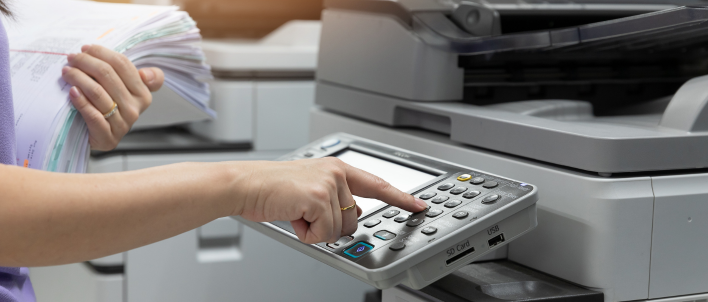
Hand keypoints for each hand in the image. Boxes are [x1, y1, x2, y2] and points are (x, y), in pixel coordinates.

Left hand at [61, 44, 164, 150]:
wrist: (96, 137)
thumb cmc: (108, 108)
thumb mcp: (126, 90)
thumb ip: (138, 77)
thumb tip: (146, 74)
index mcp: (143, 94)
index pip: (123, 65)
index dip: (102, 53)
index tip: (86, 49)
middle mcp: (135, 108)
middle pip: (108, 75)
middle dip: (85, 62)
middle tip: (71, 58)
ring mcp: (122, 124)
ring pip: (98, 92)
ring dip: (78, 77)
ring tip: (66, 72)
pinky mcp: (107, 137)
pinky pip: (92, 114)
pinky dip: (80, 101)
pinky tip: (71, 91)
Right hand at [233, 158, 427, 243]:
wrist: (246, 185)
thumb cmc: (272, 189)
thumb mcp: (310, 189)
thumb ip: (336, 198)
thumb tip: (354, 215)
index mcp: (337, 168)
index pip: (377, 184)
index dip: (400, 197)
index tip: (418, 205)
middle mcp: (337, 173)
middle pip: (354, 219)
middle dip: (331, 225)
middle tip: (306, 213)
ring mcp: (329, 184)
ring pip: (339, 229)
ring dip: (315, 229)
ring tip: (296, 212)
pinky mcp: (319, 198)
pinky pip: (324, 233)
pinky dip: (307, 234)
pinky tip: (293, 216)